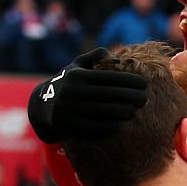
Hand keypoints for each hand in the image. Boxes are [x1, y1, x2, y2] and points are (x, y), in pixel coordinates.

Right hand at [27, 47, 147, 143]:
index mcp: (78, 76)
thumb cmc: (68, 85)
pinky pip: (100, 128)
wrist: (42, 109)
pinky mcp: (72, 127)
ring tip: (133, 111)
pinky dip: (113, 126)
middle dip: (133, 97)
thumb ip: (93, 57)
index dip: (131, 81)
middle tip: (144, 99)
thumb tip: (115, 57)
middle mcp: (74, 92)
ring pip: (109, 113)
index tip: (144, 84)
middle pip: (113, 96)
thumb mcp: (75, 67)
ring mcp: (72, 111)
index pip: (111, 78)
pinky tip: (119, 123)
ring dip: (126, 112)